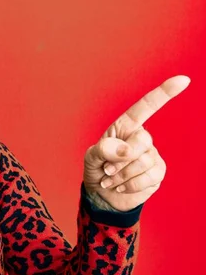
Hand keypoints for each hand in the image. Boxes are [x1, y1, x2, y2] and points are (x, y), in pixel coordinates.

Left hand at [83, 75, 190, 211]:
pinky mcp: (157, 173)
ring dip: (121, 175)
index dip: (164, 93)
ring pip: (143, 161)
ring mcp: (152, 155)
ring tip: (110, 179)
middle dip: (121, 158)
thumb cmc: (97, 169)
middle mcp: (141, 138)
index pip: (146, 107)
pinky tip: (121, 186)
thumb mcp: (91, 157)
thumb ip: (104, 149)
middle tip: (107, 169)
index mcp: (125, 127)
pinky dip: (129, 185)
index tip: (183, 79)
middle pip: (142, 140)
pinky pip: (148, 177)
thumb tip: (126, 151)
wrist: (102, 194)